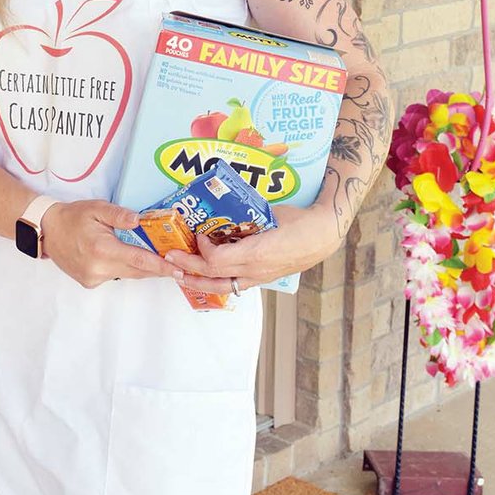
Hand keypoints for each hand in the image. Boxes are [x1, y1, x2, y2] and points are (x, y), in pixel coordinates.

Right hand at [41, 200, 181, 288]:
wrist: (47, 231)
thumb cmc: (73, 217)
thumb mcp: (97, 208)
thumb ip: (119, 215)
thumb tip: (140, 221)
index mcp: (102, 249)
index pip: (139, 261)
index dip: (161, 267)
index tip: (178, 271)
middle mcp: (99, 268)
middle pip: (137, 271)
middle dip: (159, 270)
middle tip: (180, 268)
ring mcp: (93, 278)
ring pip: (127, 274)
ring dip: (144, 269)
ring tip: (162, 263)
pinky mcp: (90, 282)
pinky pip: (115, 275)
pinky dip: (126, 268)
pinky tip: (131, 259)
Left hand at [163, 204, 340, 294]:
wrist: (322, 236)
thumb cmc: (298, 221)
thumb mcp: (269, 212)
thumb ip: (245, 214)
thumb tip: (223, 207)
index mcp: (256, 252)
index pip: (216, 259)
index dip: (201, 248)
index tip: (198, 234)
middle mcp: (255, 269)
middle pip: (213, 275)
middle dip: (188, 267)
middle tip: (172, 258)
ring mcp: (259, 277)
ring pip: (222, 287)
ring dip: (198, 282)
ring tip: (181, 277)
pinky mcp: (263, 279)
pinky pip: (235, 286)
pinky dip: (217, 283)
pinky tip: (207, 279)